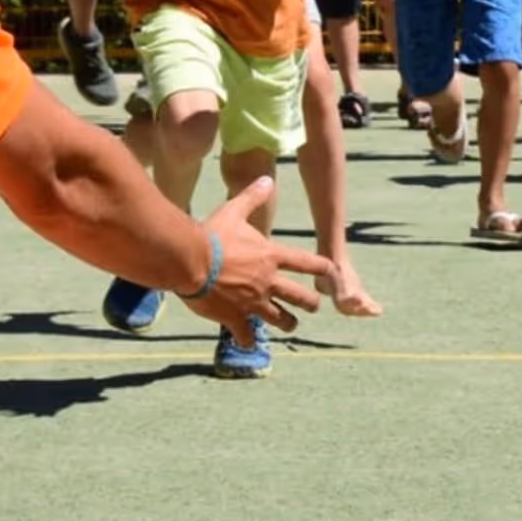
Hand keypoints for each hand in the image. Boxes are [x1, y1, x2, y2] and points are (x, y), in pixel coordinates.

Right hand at [183, 178, 332, 342]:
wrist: (188, 261)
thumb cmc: (211, 235)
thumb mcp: (233, 211)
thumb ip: (252, 197)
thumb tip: (266, 178)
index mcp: (271, 257)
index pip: (309, 263)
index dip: (324, 269)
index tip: (333, 273)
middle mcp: (268, 282)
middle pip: (302, 298)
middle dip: (310, 303)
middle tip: (311, 305)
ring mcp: (253, 303)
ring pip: (282, 320)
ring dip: (287, 323)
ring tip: (289, 325)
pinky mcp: (236, 319)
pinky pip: (248, 336)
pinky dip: (249, 340)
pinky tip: (248, 342)